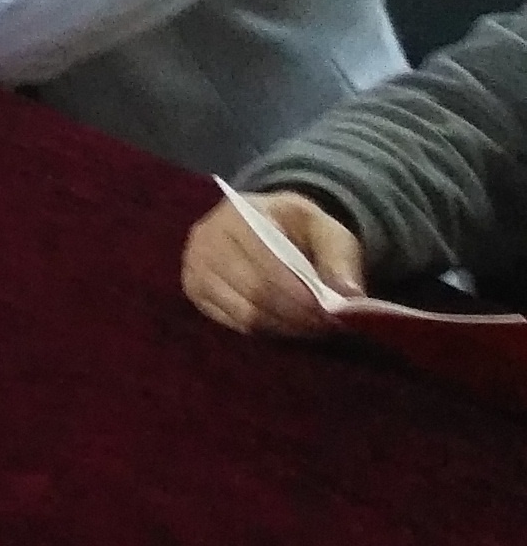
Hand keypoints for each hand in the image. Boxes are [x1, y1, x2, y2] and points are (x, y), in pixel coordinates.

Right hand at [182, 187, 365, 336]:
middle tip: (327, 328)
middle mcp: (206, 239)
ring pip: (243, 313)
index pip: (267, 265)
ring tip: (311, 328)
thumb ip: (341, 259)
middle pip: (254, 293)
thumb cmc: (297, 228)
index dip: (300, 295)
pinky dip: (264, 330)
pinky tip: (286, 326)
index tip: (332, 315)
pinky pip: (232, 323)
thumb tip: (350, 296)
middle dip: (296, 316)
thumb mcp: (327, 231)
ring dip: (283, 327)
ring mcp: (194, 266)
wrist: (265, 223)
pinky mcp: (194, 291)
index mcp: (238, 215)